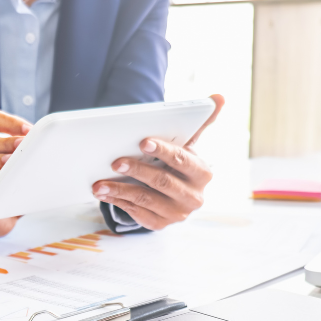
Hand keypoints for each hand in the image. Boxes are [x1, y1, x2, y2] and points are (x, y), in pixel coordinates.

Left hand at [93, 94, 223, 229]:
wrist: (177, 195)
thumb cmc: (179, 165)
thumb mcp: (189, 145)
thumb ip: (202, 122)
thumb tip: (220, 97)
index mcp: (202, 173)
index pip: (182, 159)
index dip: (162, 151)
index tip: (143, 141)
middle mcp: (194, 196)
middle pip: (162, 181)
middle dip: (137, 170)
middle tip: (115, 161)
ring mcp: (177, 213)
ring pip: (145, 199)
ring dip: (120, 190)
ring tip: (100, 183)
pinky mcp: (161, 224)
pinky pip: (137, 214)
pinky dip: (119, 203)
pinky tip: (104, 194)